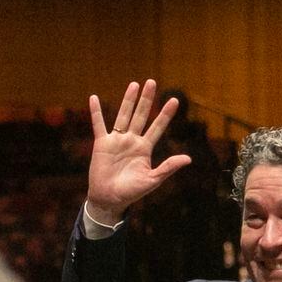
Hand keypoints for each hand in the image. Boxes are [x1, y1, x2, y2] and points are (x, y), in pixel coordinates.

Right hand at [85, 79, 191, 224]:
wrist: (109, 199)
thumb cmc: (131, 192)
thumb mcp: (152, 180)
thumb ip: (168, 168)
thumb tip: (188, 159)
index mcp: (144, 148)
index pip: (157, 127)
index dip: (165, 114)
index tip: (175, 100)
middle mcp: (131, 141)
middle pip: (141, 115)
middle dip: (147, 99)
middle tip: (152, 82)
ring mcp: (116, 140)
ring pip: (123, 115)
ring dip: (128, 100)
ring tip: (134, 84)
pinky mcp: (101, 144)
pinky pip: (98, 125)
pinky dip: (96, 112)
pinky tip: (94, 98)